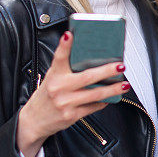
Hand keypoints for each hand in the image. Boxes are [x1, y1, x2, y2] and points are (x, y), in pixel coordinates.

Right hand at [16, 31, 129, 156]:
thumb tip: (88, 57)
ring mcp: (66, 103)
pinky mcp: (71, 116)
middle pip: (87, 77)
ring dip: (113, 89)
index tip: (70, 35)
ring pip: (95, 94)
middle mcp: (59, 88)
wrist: (34, 121)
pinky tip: (111, 97)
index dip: (64, 46)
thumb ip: (66, 68)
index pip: (59, 58)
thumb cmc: (46, 96)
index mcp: (54, 76)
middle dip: (107, 71)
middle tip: (120, 65)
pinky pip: (93, 107)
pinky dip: (104, 101)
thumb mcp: (52, 78)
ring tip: (123, 84)